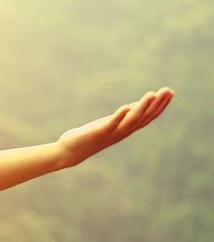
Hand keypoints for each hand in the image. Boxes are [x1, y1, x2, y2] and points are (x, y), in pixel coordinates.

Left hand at [58, 87, 173, 165]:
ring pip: (132, 120)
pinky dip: (119, 115)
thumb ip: (124, 117)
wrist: (71, 151)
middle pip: (144, 117)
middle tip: (168, 90)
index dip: (160, 106)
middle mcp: (123, 131)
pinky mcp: (99, 132)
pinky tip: (126, 106)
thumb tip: (135, 106)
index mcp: (127, 129)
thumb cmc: (91, 136)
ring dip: (142, 106)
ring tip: (152, 94)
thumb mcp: (111, 124)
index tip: (171, 93)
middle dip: (157, 104)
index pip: (148, 116)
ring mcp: (112, 133)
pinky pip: (112, 124)